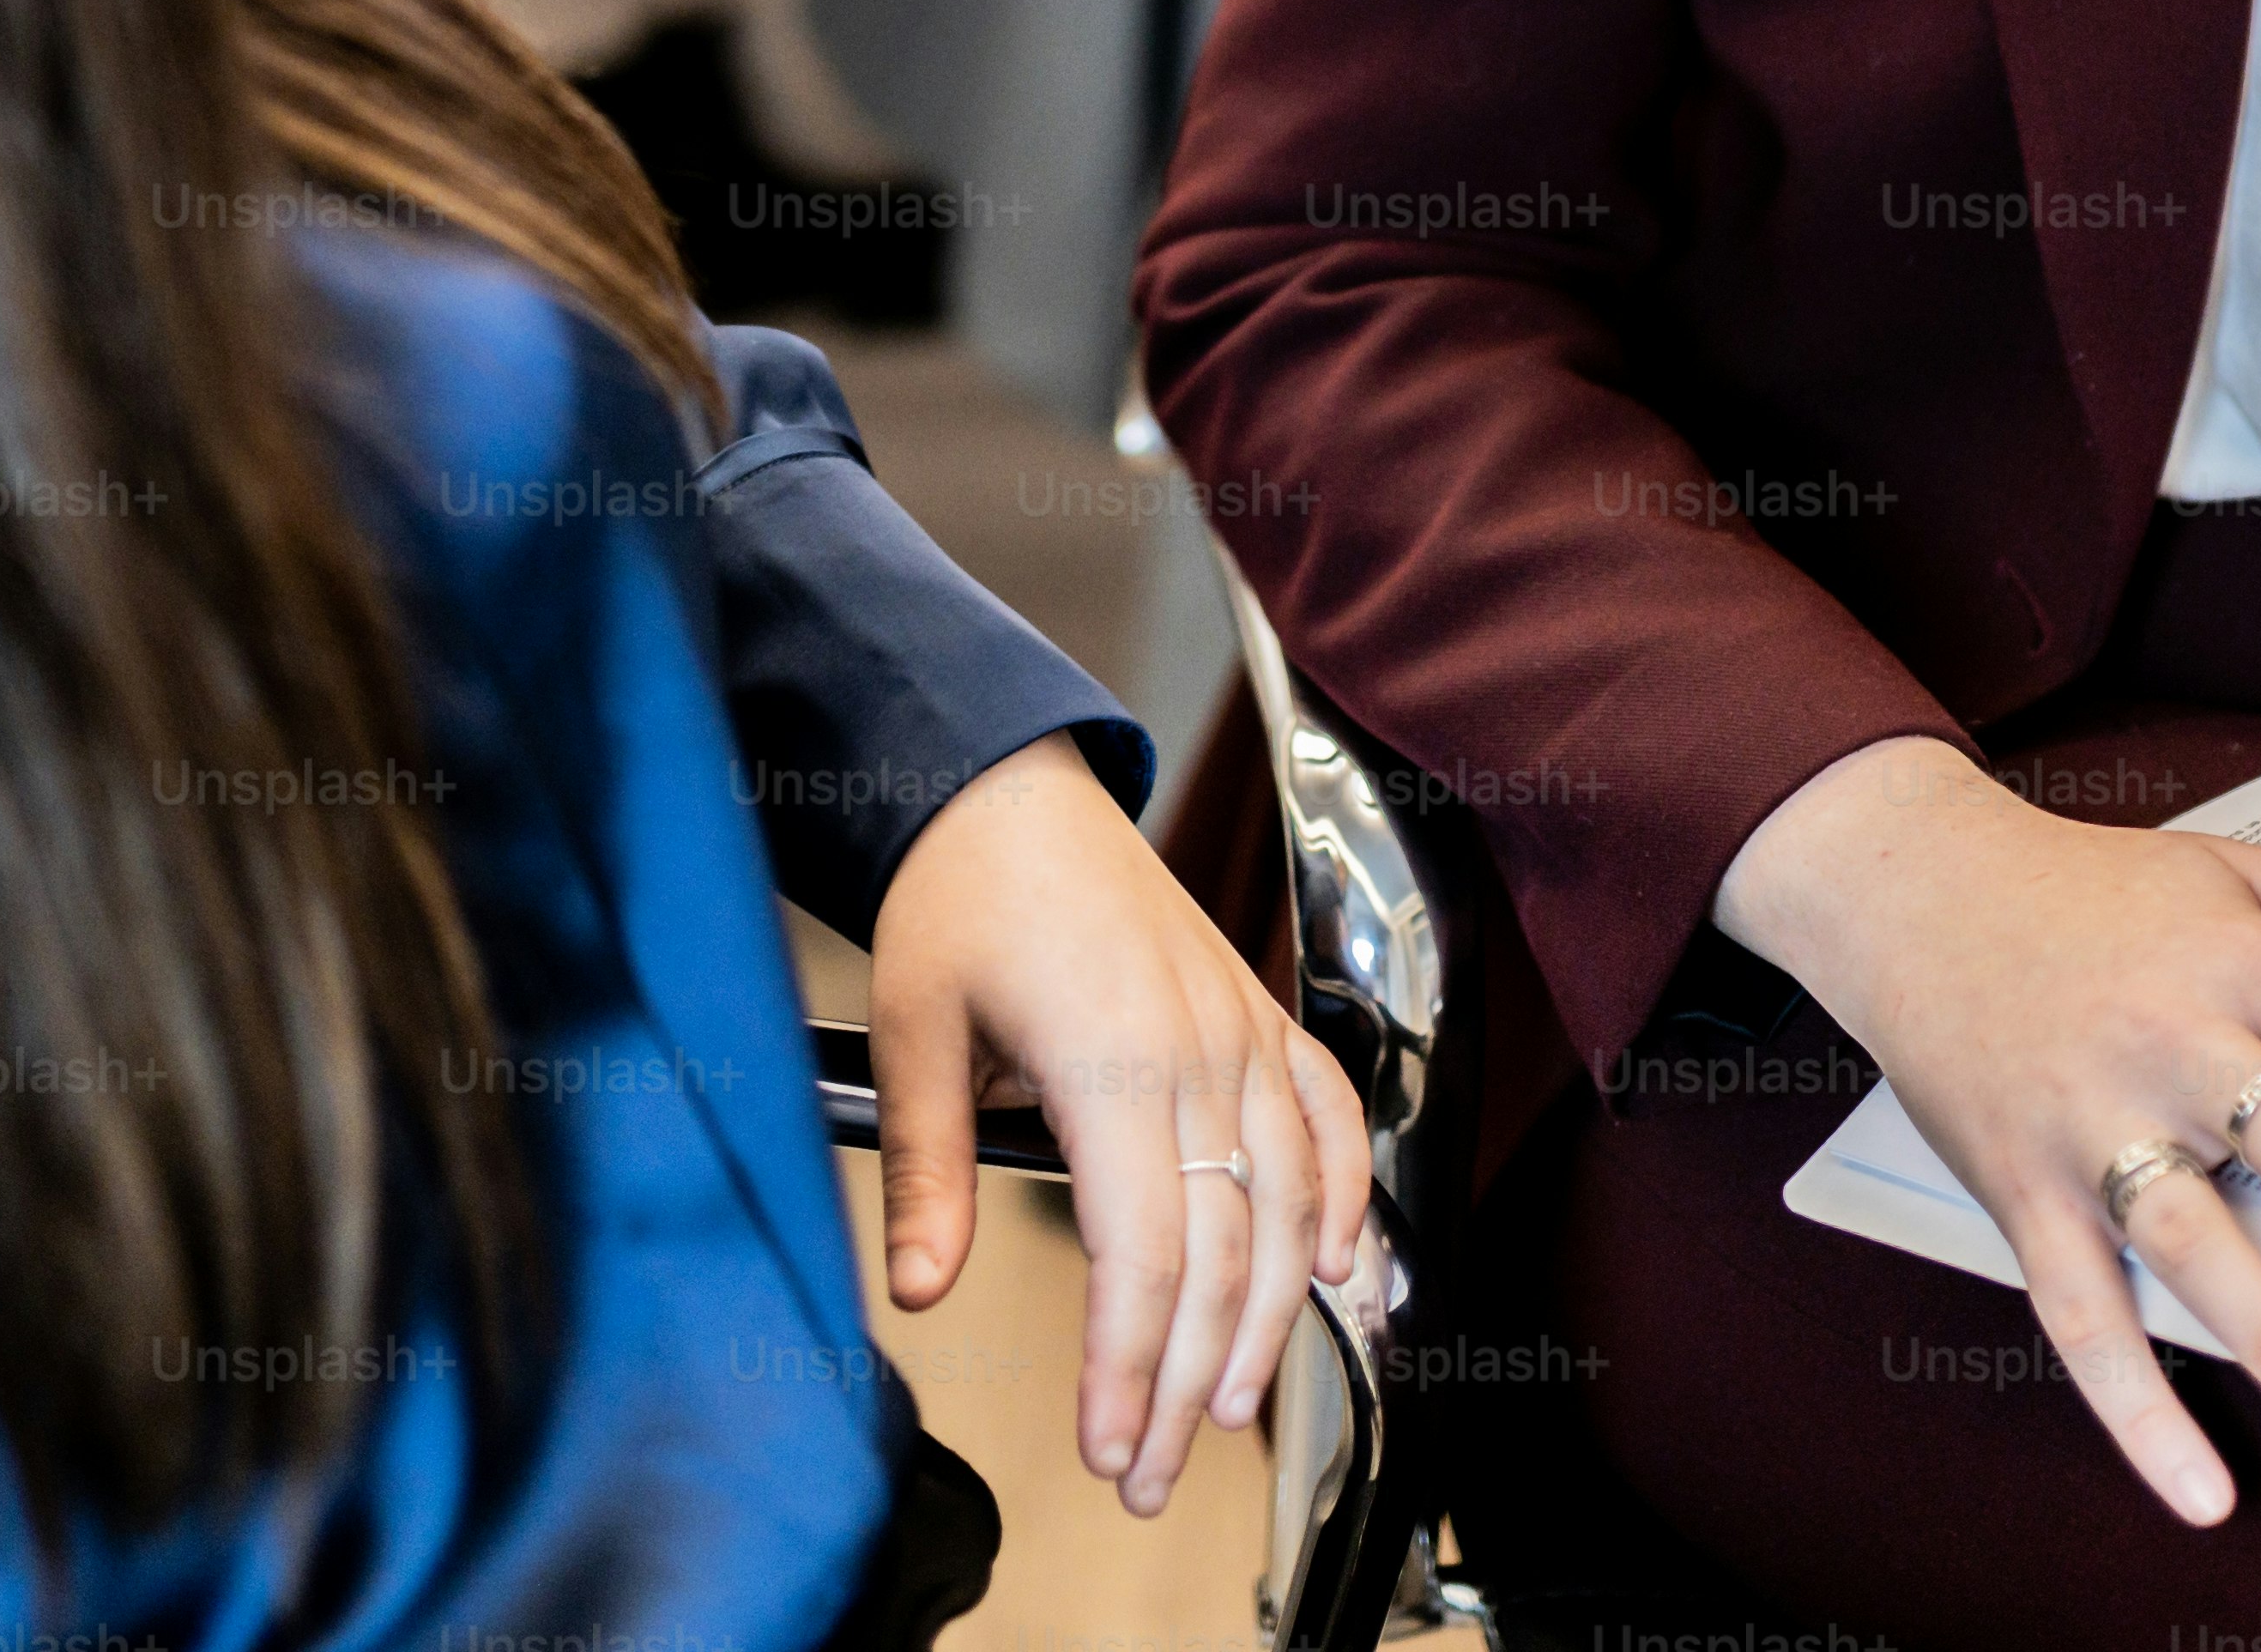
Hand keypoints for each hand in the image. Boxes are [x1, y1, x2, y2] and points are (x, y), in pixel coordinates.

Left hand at [862, 732, 1372, 1513]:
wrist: (1009, 789)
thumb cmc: (958, 897)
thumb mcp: (913, 1027)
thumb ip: (927, 1168)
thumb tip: (918, 1289)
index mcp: (1111, 1060)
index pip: (1144, 1255)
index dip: (1130, 1368)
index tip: (1106, 1448)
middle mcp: (1197, 1052)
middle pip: (1221, 1255)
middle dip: (1186, 1383)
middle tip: (1147, 1471)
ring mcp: (1240, 1031)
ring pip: (1289, 1205)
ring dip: (1270, 1321)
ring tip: (1226, 1409)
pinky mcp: (1259, 1014)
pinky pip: (1330, 1115)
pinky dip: (1347, 1196)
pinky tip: (1340, 1271)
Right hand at [1715, 737, 2260, 1526]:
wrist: (1908, 887)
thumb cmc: (2091, 889)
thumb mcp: (2237, 870)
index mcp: (2235, 960)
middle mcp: (2167, 1042)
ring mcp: (2087, 1122)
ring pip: (2189, 1238)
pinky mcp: (2019, 1189)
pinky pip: (2078, 1311)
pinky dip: (2131, 1405)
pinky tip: (2198, 1486)